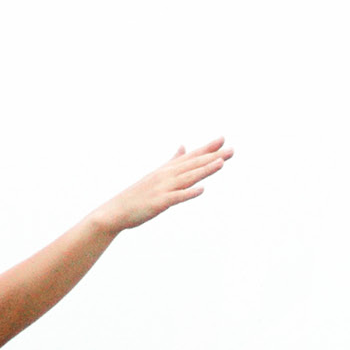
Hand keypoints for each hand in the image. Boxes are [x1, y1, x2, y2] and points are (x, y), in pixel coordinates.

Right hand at [89, 139, 232, 232]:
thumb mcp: (157, 173)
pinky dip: (189, 193)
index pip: (191, 156)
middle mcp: (167, 175)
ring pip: (188, 177)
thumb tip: (183, 146)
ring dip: (205, 170)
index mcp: (168, 169)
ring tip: (221, 162)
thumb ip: (173, 160)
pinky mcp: (160, 202)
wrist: (117, 210)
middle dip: (213, 156)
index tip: (223, 139)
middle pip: (193, 164)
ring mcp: (163, 188)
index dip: (207, 148)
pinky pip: (177, 197)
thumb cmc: (138, 194)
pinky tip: (202, 189)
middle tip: (232, 149)